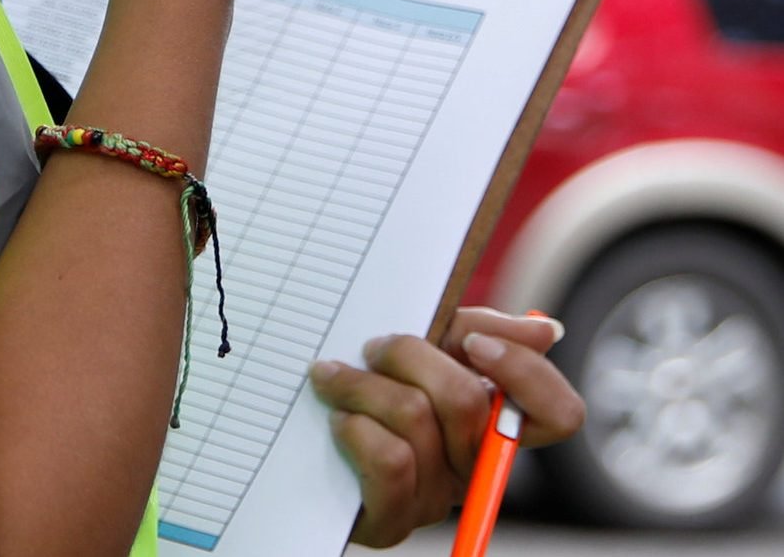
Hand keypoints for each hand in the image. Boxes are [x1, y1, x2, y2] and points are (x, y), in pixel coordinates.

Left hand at [312, 309, 583, 546]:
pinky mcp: (393, 519)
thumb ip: (474, 330)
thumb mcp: (419, 347)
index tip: (470, 341)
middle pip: (466, 401)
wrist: (291, 444)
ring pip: (415, 419)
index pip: (559, 415)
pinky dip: (355, 428)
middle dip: (408, 354)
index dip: (526, 374)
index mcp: (490, 425)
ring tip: (332, 378)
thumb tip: (546, 330)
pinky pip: (390, 461)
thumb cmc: (365, 385)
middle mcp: (473, 466)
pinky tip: (338, 421)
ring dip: (361, 385)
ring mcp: (436, 498)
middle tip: (371, 347)